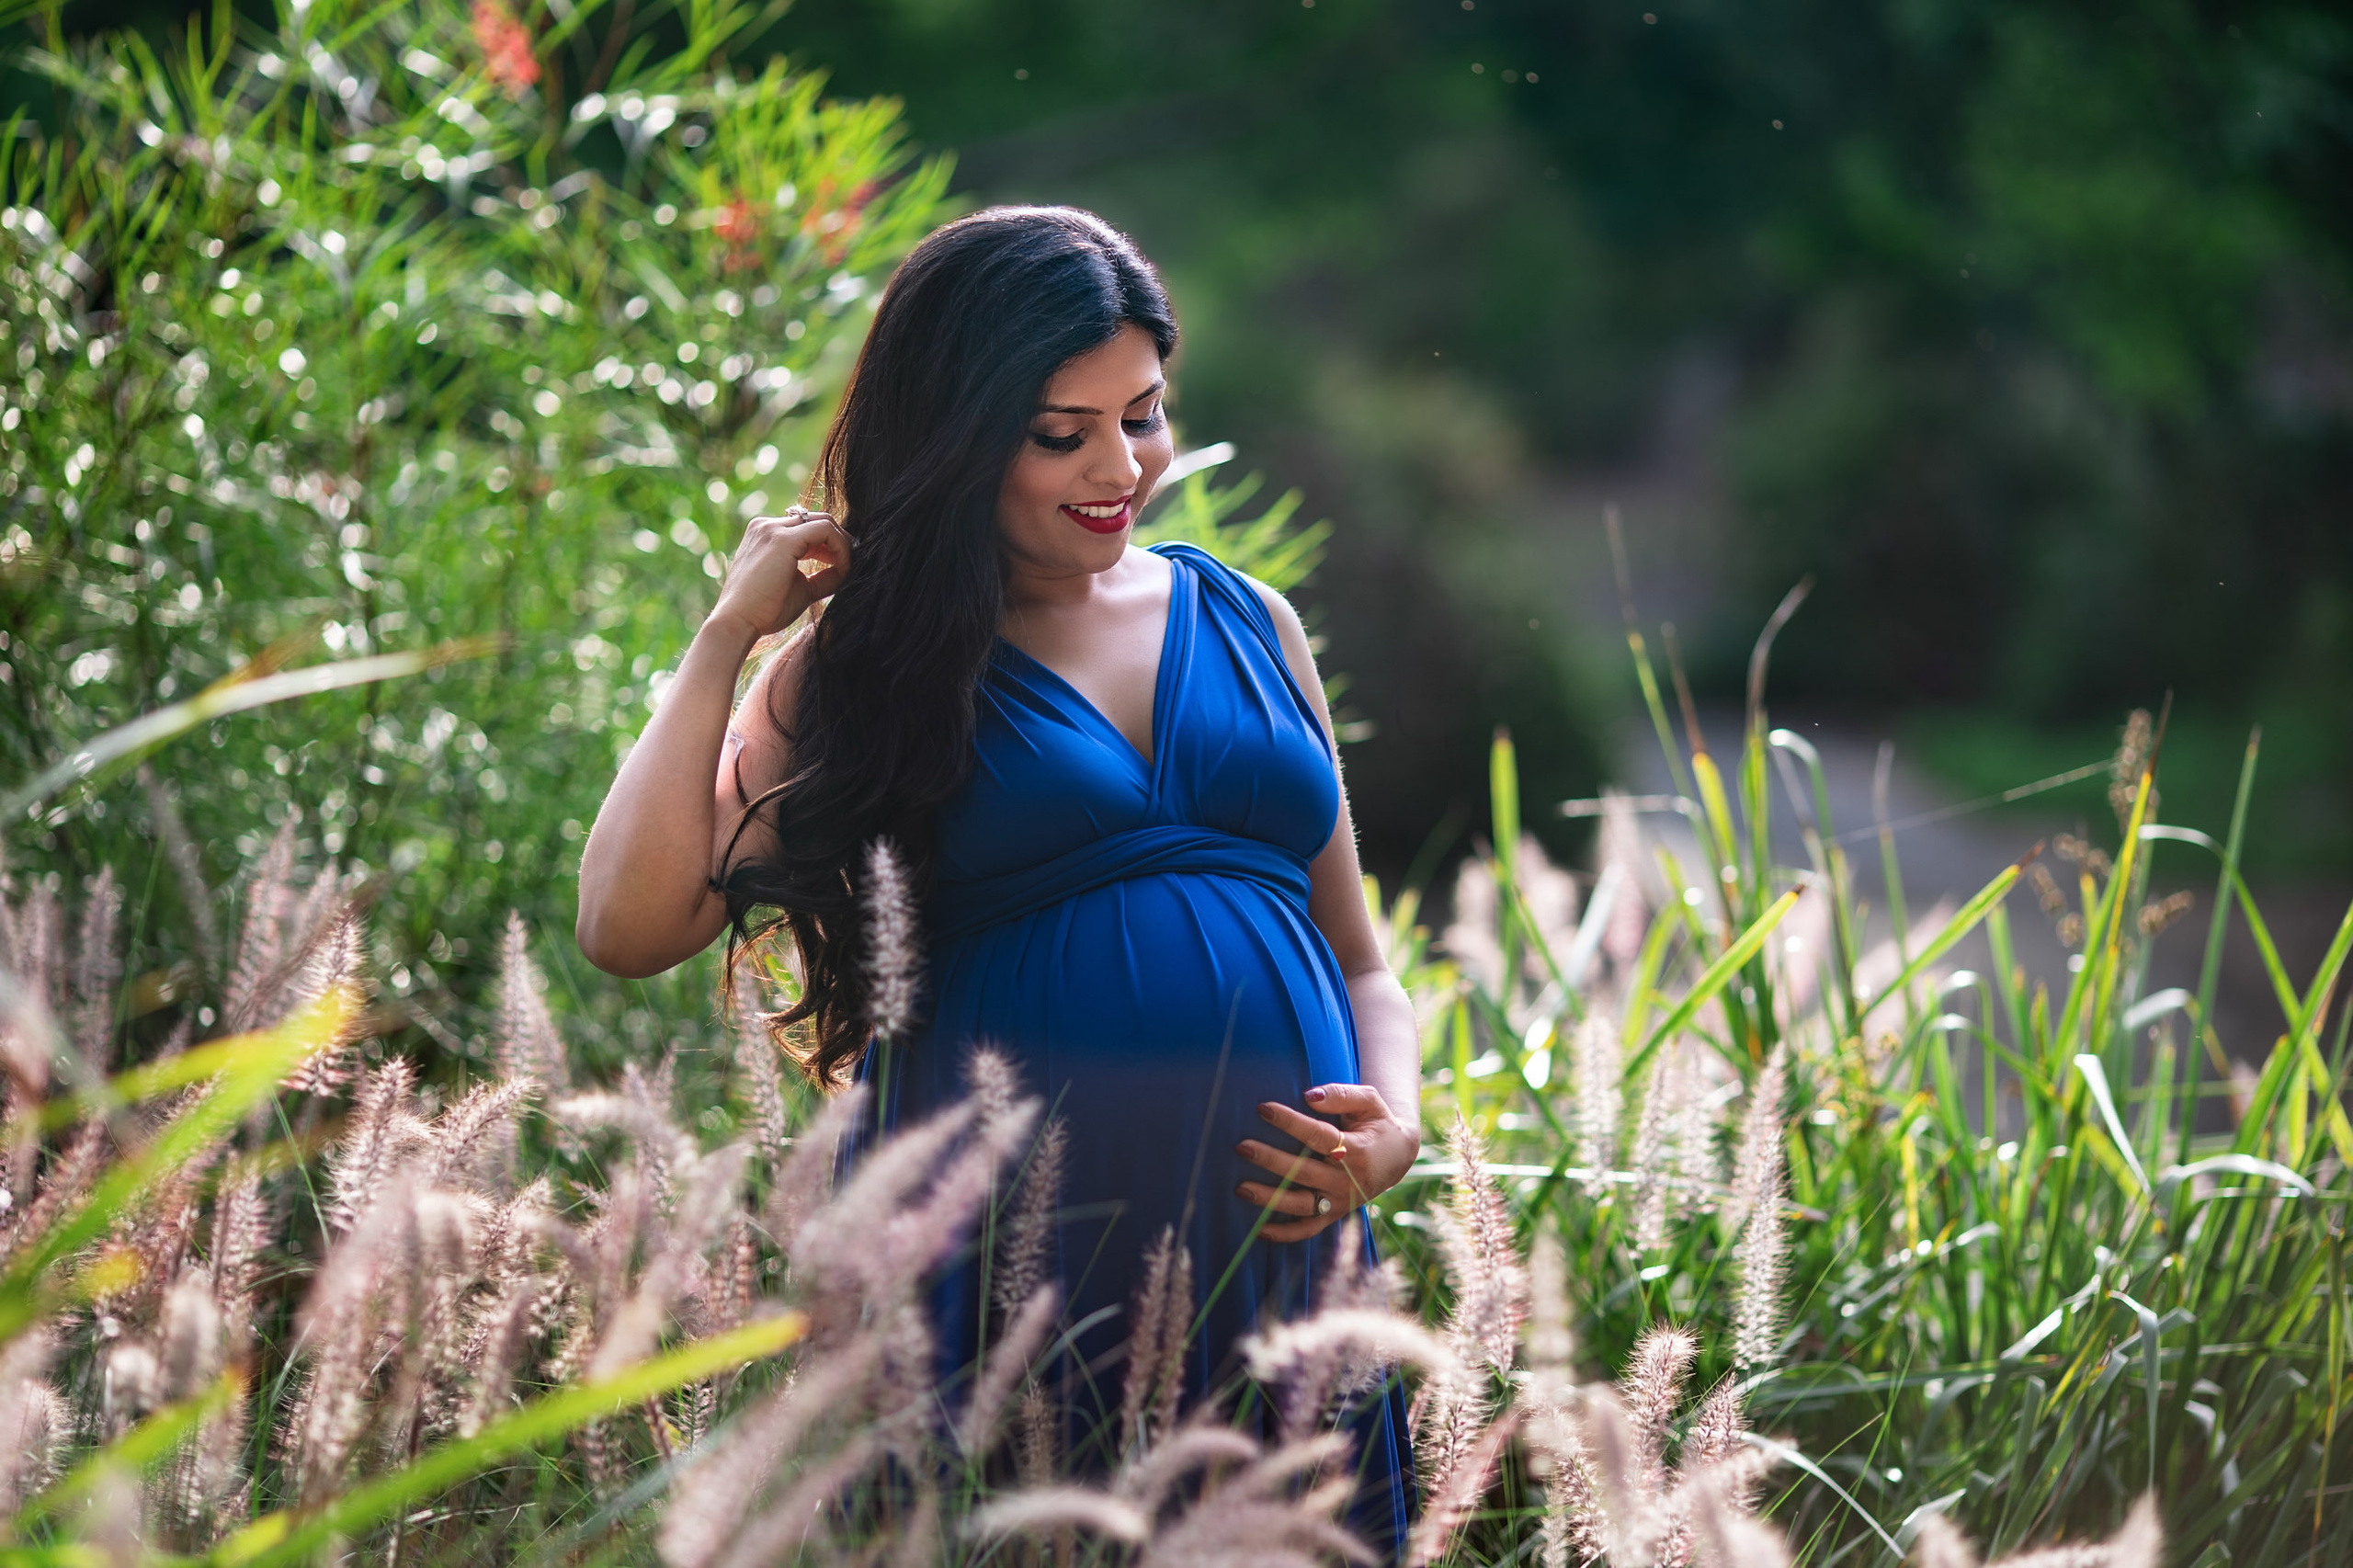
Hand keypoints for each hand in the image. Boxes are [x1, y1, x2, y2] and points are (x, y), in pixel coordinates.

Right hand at [708, 506, 850, 641]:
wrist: (738, 622)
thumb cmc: (764, 610)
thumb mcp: (800, 587)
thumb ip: (821, 576)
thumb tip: (846, 571)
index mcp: (765, 534)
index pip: (806, 527)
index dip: (828, 545)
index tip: (839, 567)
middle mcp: (766, 525)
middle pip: (817, 519)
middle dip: (838, 541)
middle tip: (848, 566)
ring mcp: (773, 529)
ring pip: (823, 521)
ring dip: (842, 544)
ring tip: (845, 569)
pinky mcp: (783, 539)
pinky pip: (826, 530)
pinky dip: (841, 548)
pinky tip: (842, 569)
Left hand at [1235, 1083, 1419, 1242]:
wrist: (1398, 1158)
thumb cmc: (1377, 1123)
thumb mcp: (1370, 1102)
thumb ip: (1341, 1095)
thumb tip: (1309, 1096)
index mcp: (1357, 1150)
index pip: (1319, 1136)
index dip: (1290, 1123)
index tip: (1263, 1108)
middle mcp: (1348, 1180)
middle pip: (1304, 1172)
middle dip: (1271, 1160)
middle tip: (1242, 1147)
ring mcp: (1340, 1201)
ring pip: (1301, 1205)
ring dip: (1270, 1199)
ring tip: (1241, 1189)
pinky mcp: (1334, 1214)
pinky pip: (1308, 1229)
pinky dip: (1284, 1234)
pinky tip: (1259, 1230)